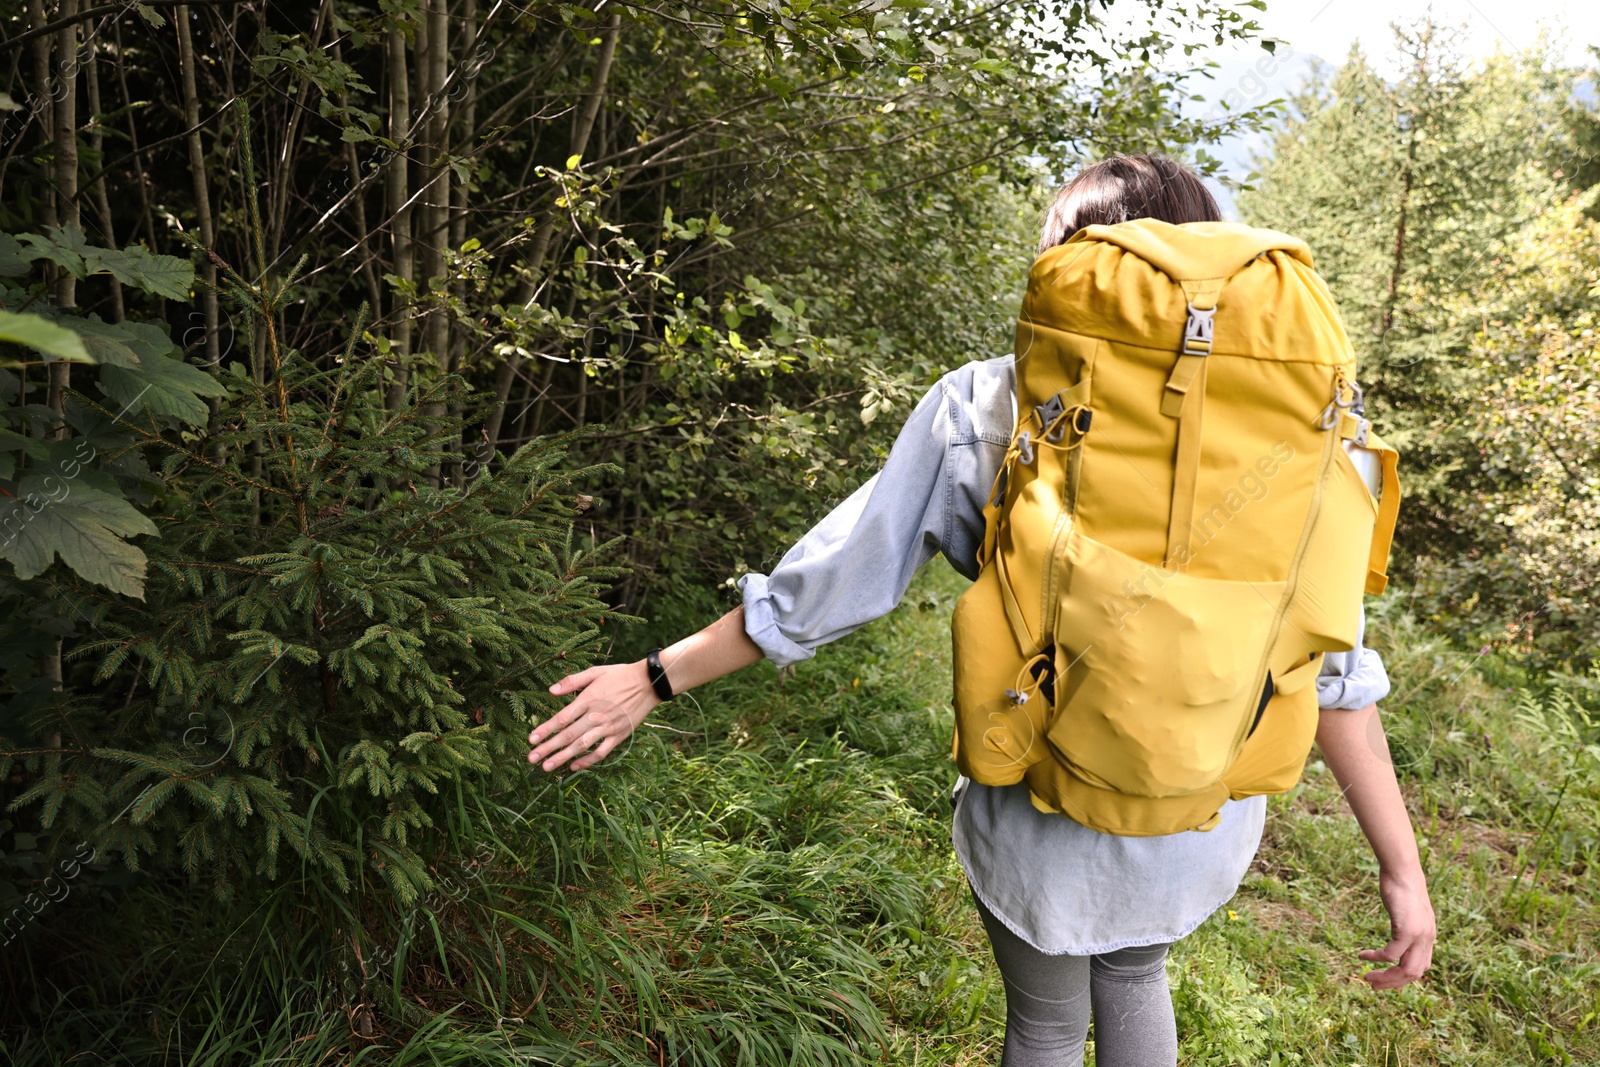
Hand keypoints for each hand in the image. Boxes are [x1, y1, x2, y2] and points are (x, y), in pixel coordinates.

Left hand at [527, 662, 658, 772]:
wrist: (649, 683)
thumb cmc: (620, 675)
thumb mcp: (595, 672)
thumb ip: (572, 681)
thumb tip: (551, 691)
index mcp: (588, 699)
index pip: (562, 718)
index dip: (545, 730)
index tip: (531, 739)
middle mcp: (596, 715)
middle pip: (568, 735)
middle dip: (548, 748)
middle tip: (531, 758)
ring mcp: (608, 727)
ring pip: (582, 746)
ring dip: (563, 757)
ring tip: (546, 767)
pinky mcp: (619, 735)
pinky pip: (601, 752)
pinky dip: (587, 761)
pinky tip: (574, 766)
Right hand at [1358, 868, 1435, 989]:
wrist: (1402, 869)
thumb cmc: (1401, 884)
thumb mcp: (1407, 908)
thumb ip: (1406, 921)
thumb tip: (1399, 926)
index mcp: (1428, 935)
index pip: (1421, 966)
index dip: (1404, 976)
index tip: (1386, 977)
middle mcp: (1427, 938)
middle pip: (1414, 973)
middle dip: (1393, 983)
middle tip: (1374, 985)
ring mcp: (1419, 935)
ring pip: (1406, 969)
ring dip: (1386, 977)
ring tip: (1367, 977)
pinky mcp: (1407, 929)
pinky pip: (1391, 954)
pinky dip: (1377, 958)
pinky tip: (1363, 955)